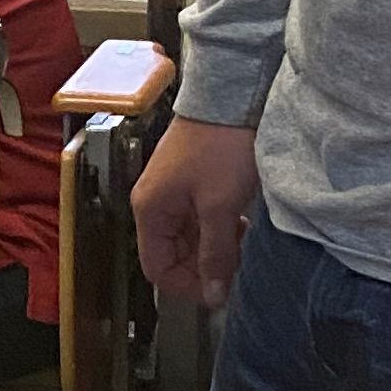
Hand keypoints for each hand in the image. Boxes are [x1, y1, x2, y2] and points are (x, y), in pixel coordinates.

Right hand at [133, 115, 258, 301]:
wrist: (233, 95)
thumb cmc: (222, 147)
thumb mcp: (221, 207)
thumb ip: (216, 254)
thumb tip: (214, 295)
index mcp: (150, 211)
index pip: (157, 269)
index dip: (187, 286)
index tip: (220, 290)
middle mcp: (153, 203)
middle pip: (172, 255)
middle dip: (204, 265)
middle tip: (238, 261)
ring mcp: (171, 190)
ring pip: (188, 238)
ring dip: (214, 246)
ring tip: (241, 238)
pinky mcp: (189, 180)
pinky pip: (197, 218)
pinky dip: (217, 227)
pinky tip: (238, 220)